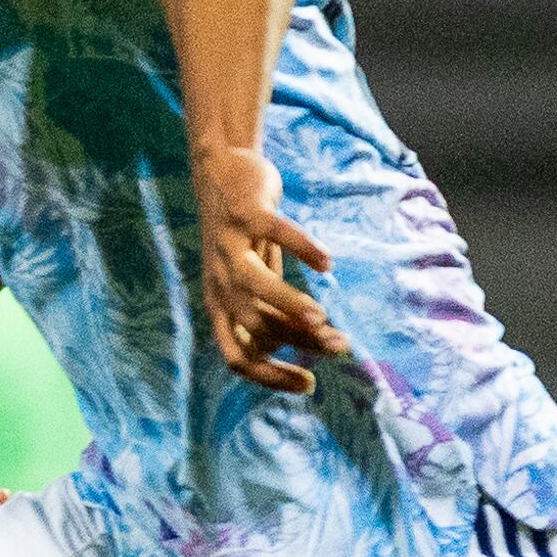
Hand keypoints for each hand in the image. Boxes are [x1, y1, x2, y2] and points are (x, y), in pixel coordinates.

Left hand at [195, 146, 348, 393]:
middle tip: (337, 345)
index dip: (270, 377)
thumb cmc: (246, 238)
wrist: (222, 172)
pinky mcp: (245, 212)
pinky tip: (327, 263)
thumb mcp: (259, 280)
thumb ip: (279, 311)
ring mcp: (228, 245)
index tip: (309, 384)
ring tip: (322, 318)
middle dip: (296, 339)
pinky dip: (302, 248)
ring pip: (252, 284)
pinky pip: (273, 232)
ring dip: (288, 304)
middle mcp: (219, 279)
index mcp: (220, 305)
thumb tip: (318, 344)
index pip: (238, 357)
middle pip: (252, 325)